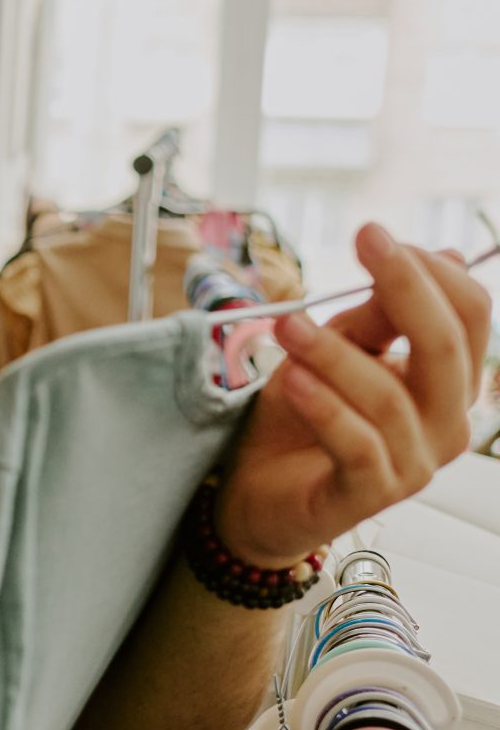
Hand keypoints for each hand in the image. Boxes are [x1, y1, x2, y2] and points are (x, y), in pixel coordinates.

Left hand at [217, 224, 492, 566]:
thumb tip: (438, 255)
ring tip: (287, 325)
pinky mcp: (371, 495)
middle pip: (446, 349)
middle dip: (406, 288)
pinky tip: (295, 381)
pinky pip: (358, 445)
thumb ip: (375, 315)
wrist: (258, 489)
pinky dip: (326, 409)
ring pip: (390, 397)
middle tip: (365, 242)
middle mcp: (446, 422)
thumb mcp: (335, 350)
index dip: (430, 271)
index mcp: (449, 381)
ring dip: (335, 354)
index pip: (470, 317)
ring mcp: (415, 463)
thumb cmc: (303, 414)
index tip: (374, 234)